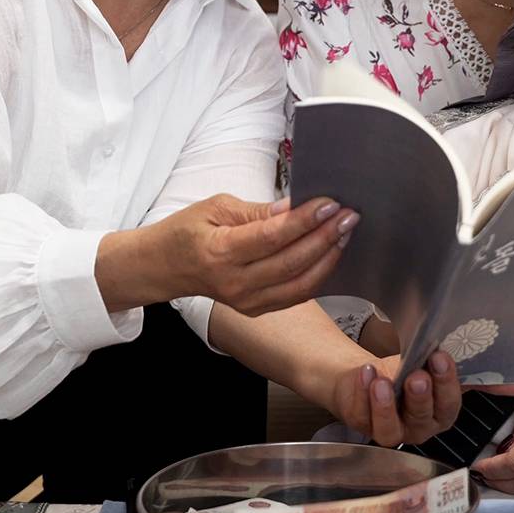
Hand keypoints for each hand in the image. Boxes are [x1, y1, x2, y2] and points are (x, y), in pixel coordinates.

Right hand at [97, 195, 355, 315]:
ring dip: (328, 257)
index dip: (305, 221)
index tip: (331, 203)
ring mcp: (246, 302)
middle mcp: (235, 283)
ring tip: (346, 231)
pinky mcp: (256, 309)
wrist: (164, 267)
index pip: (272, 237)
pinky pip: (295, 295)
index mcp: (220, 253)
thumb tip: (295, 207)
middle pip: (291, 262)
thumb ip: (257, 211)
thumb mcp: (215, 207)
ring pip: (300, 284)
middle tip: (350, 215)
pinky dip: (318, 275)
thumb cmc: (187, 231)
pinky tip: (332, 252)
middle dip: (326, 237)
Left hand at [328, 352, 463, 445]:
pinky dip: (361, 392)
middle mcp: (418, 427)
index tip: (440, 357)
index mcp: (440, 413)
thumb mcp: (433, 366)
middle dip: (420, 397)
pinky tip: (366, 373)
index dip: (446, 383)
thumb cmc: (404, 371)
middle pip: (422, 418)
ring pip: (389, 428)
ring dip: (386, 405)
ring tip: (382, 382)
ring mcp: (389, 430)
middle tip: (418, 377)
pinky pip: (362, 414)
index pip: (448, 404)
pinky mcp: (362, 424)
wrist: (368, 372)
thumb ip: (466, 369)